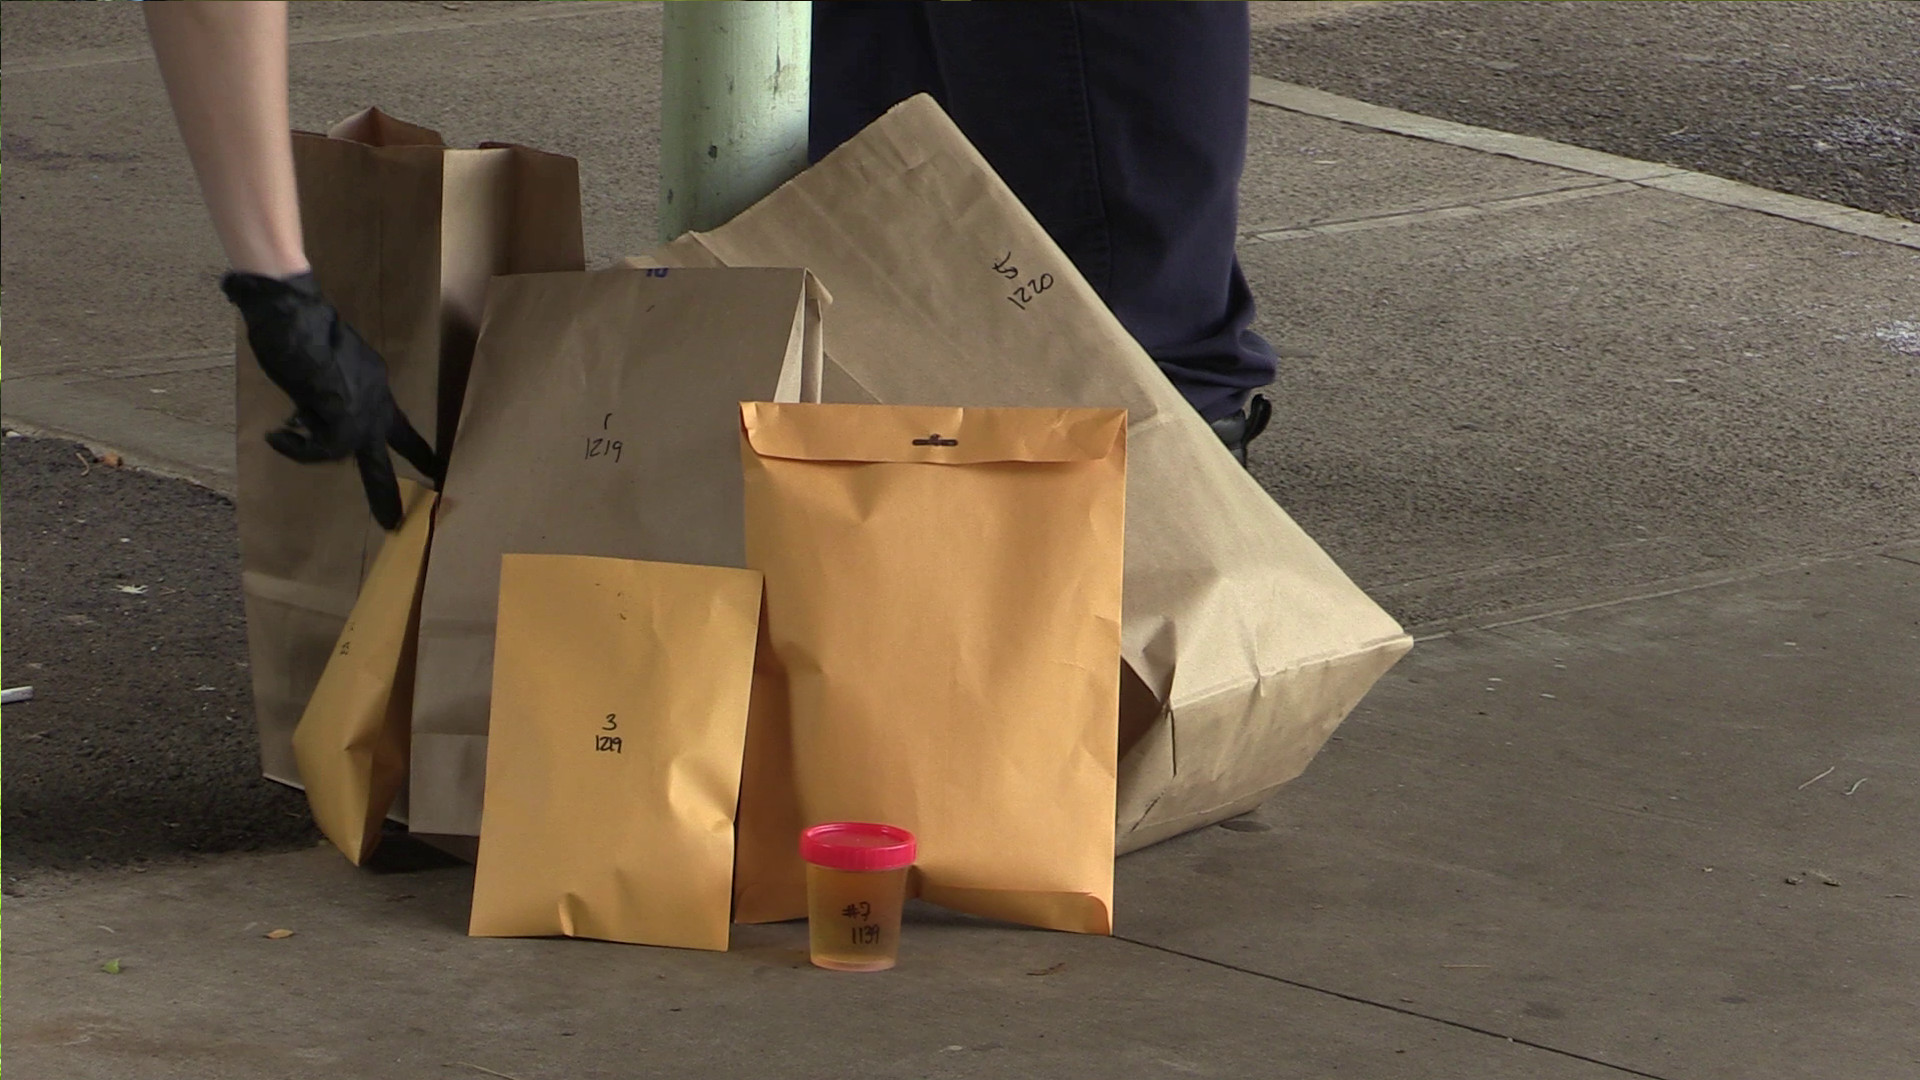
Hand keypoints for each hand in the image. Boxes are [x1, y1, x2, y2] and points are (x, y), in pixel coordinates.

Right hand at [222, 271, 440, 529]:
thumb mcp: (322, 370)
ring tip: (283, 438)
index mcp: (376, 384)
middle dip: (390, 489)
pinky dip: (297, 448)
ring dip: (310, 452)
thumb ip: (329, 396)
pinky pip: (323, 450)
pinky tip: (277, 435)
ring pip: (352, 453)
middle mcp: (378, 396)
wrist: (291, 311)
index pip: (400, 423)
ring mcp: (364, 406)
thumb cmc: (298, 329)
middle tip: (395, 523)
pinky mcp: (345, 414)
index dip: (416, 449)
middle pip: (395, 448)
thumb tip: (317, 417)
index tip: (436, 469)